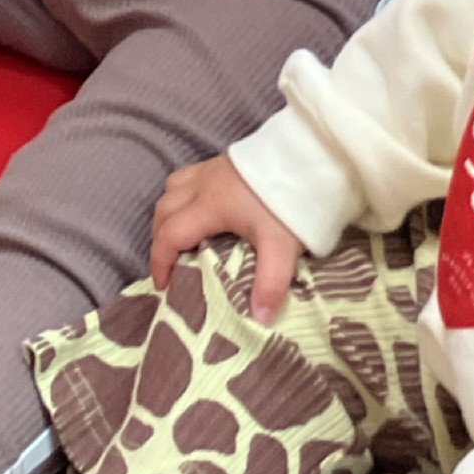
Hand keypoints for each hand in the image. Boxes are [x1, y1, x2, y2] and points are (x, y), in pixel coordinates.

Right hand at [148, 152, 306, 317]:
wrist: (312, 154)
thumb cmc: (292, 199)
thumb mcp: (281, 245)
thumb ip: (270, 283)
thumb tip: (259, 319)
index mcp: (208, 204)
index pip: (169, 236)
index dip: (160, 263)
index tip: (165, 287)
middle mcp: (202, 184)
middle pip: (163, 211)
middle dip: (161, 240)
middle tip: (172, 266)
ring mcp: (213, 169)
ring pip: (172, 190)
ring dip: (170, 215)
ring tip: (183, 238)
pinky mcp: (226, 161)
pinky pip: (189, 177)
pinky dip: (185, 196)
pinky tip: (203, 209)